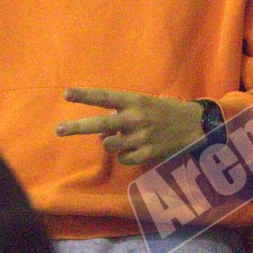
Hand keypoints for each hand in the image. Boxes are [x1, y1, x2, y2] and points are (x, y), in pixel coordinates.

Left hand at [57, 88, 204, 164]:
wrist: (194, 126)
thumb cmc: (164, 112)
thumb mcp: (144, 104)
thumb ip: (122, 114)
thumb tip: (101, 133)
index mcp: (135, 101)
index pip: (105, 97)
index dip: (85, 96)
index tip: (66, 94)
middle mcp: (135, 118)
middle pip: (100, 124)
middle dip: (77, 127)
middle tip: (58, 129)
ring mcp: (140, 137)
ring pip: (109, 144)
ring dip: (109, 142)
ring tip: (122, 137)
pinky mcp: (147, 154)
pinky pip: (123, 158)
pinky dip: (125, 154)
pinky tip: (136, 148)